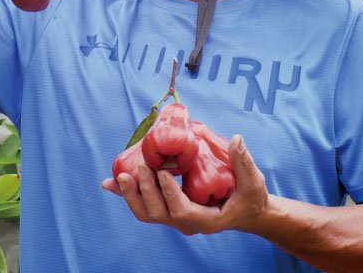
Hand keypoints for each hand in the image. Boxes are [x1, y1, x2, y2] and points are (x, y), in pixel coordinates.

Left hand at [101, 135, 268, 235]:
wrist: (245, 211)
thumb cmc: (250, 197)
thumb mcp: (253, 181)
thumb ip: (244, 162)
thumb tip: (236, 139)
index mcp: (207, 220)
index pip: (183, 212)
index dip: (170, 194)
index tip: (163, 172)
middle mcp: (187, 223)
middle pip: (159, 215)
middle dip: (146, 192)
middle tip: (140, 167)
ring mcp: (176, 218)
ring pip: (147, 213)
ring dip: (131, 195)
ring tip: (118, 177)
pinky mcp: (169, 209)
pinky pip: (145, 205)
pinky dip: (127, 194)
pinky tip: (110, 183)